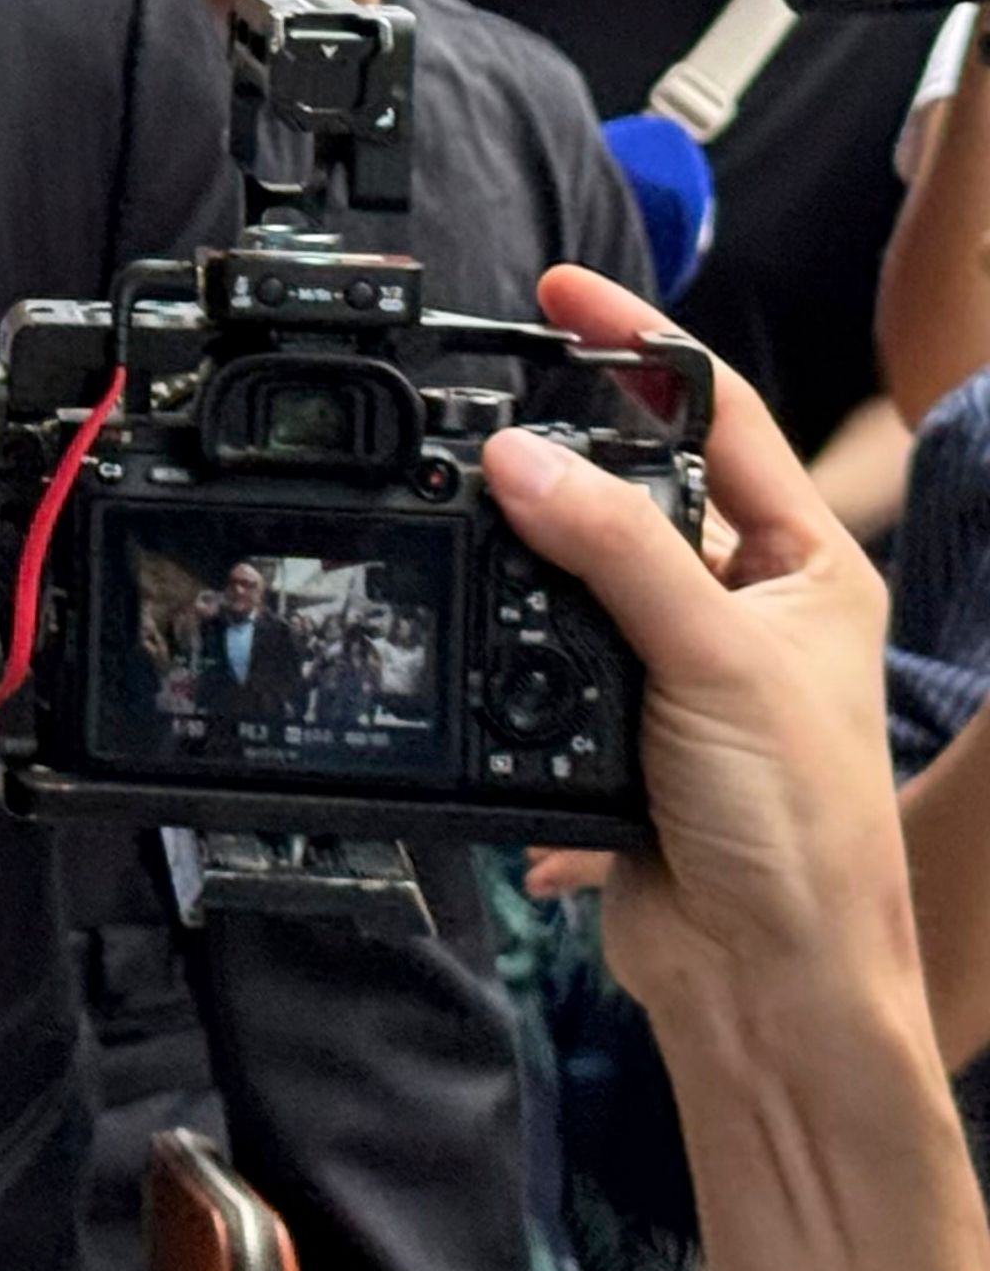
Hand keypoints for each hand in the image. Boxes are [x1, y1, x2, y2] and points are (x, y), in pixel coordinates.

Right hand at [480, 266, 911, 1022]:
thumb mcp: (715, 658)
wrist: (762, 976)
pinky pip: (531, 647)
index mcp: (806, 566)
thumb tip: (520, 460)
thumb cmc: (800, 828)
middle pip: (633, 485)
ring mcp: (671, 664)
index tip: (560, 294)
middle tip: (483, 394)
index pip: (716, 418)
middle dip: (561, 444)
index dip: (637, 348)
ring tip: (465, 505)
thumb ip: (614, 552)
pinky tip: (471, 618)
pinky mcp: (606, 723)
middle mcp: (742, 604)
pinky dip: (496, 633)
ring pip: (572, 566)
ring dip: (521, 546)